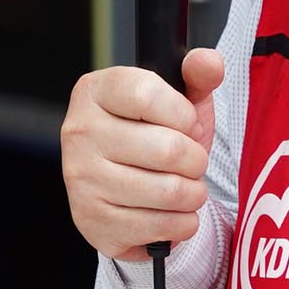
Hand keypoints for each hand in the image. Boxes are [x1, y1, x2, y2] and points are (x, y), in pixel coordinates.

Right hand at [61, 47, 225, 259]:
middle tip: (191, 162)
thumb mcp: (177, 99)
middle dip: (196, 159)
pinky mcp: (93, 221)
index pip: (147, 94)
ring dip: (194, 194)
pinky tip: (173, 212)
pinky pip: (161, 227)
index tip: (187, 123)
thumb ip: (197, 74)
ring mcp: (82, 180)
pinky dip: (182, 223)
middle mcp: (79, 133)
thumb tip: (209, 61)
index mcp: (95, 91)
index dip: (183, 114)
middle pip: (167, 149)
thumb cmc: (153, 134)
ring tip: (186, 187)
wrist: (124, 186)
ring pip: (169, 192)